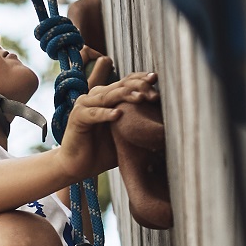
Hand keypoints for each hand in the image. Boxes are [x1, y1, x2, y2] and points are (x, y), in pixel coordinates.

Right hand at [57, 60, 159, 180]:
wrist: (79, 167)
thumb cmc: (104, 151)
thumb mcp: (127, 135)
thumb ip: (140, 124)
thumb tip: (168, 124)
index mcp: (108, 97)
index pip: (127, 81)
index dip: (142, 78)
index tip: (157, 80)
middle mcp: (96, 96)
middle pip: (120, 85)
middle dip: (139, 87)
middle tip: (155, 95)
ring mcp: (85, 105)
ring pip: (108, 95)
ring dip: (125, 96)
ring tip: (141, 99)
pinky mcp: (77, 118)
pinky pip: (93, 113)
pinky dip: (105, 114)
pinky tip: (118, 115)